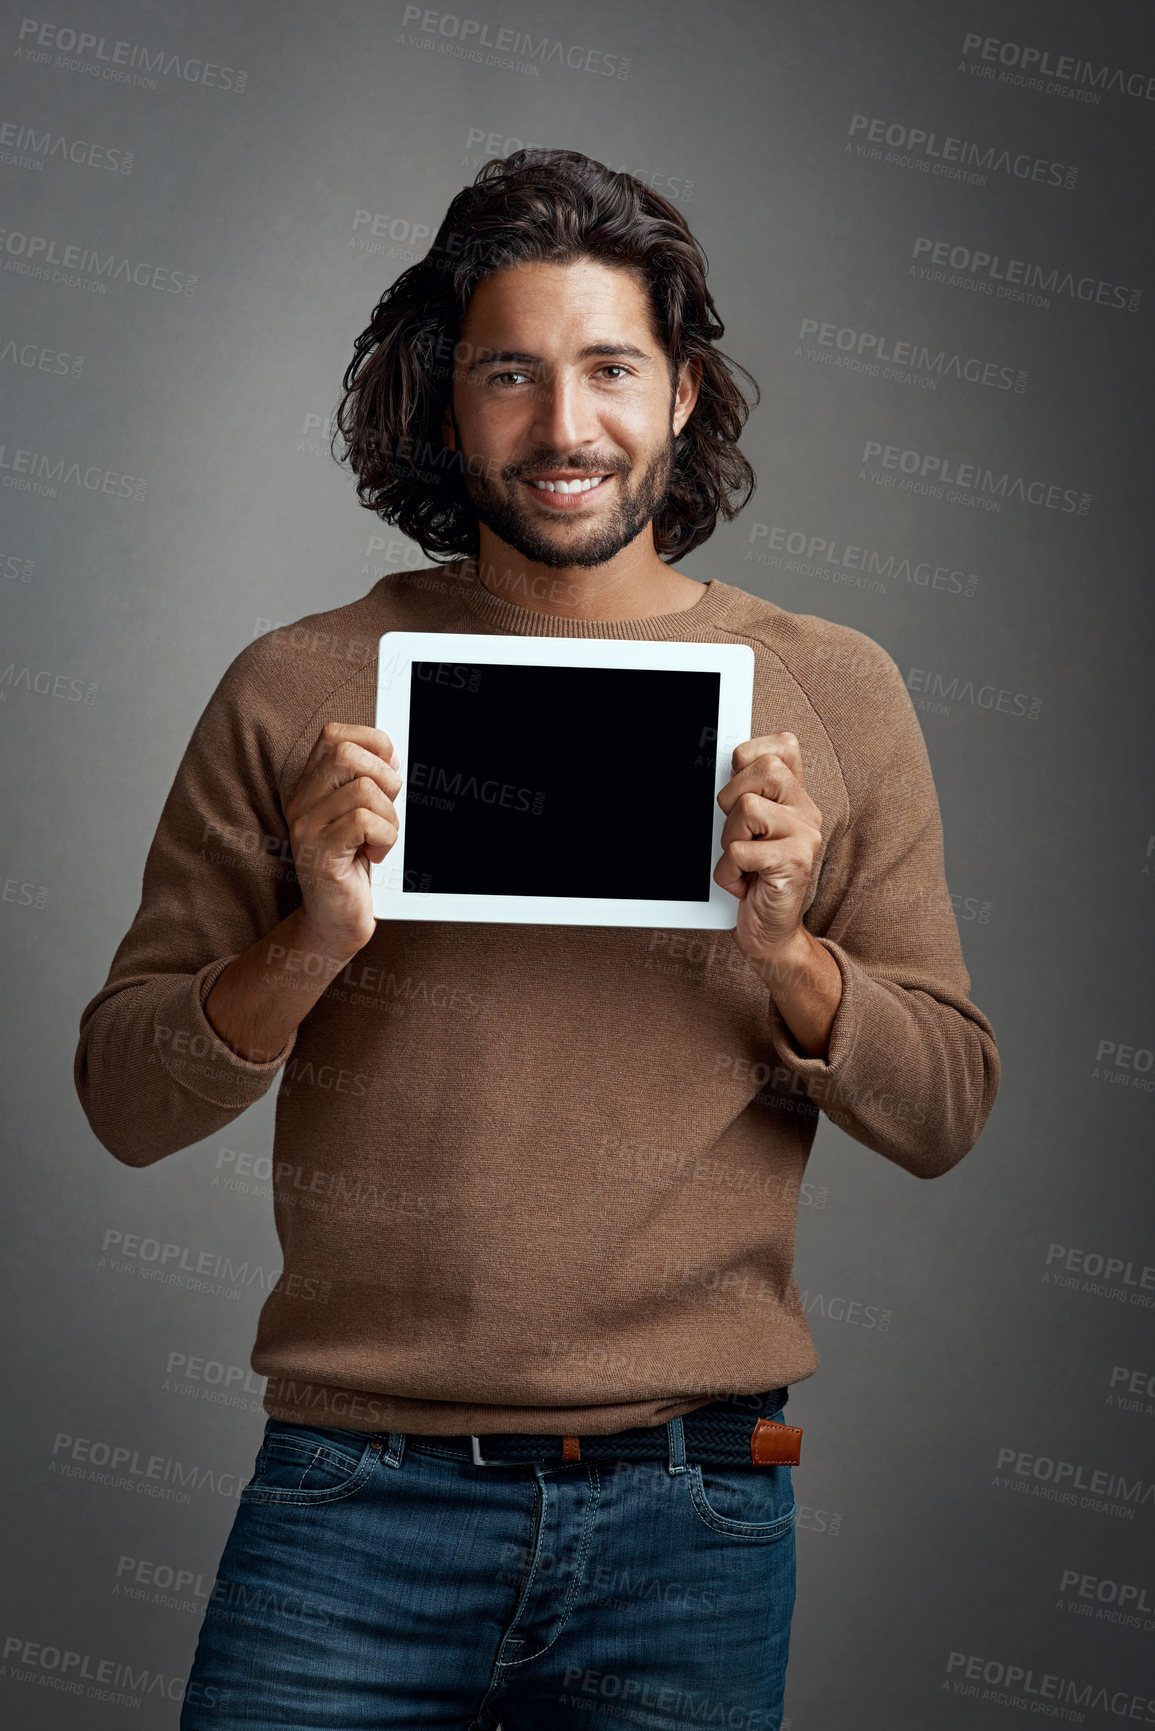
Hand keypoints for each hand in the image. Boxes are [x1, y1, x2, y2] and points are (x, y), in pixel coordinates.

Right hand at [283, 722, 401, 961]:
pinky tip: (376, 855)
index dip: (371, 742)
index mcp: (310, 788)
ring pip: (363, 790)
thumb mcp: (365, 819)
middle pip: (347, 754)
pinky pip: (364, 822)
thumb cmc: (355, 869)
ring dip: (389, 818)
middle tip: (388, 810)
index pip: (334, 735)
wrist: (336, 922)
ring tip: (382, 841)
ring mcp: (306, 828)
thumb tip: (391, 755)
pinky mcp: (319, 854)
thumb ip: (371, 785)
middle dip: (384, 778)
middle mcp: (301, 803)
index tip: (389, 771)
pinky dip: (385, 838)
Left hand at [714, 731, 823, 962]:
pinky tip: (743, 883)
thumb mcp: (746, 831)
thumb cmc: (753, 880)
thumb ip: (744, 796)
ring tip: (741, 861)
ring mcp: (806, 836)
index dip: (750, 755)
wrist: (770, 933)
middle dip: (732, 799)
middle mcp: (806, 811)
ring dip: (729, 840)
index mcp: (794, 797)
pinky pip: (741, 851)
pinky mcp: (796, 862)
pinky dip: (728, 872)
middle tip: (738, 833)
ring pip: (748, 808)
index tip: (738, 788)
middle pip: (764, 768)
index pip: (783, 745)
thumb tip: (722, 762)